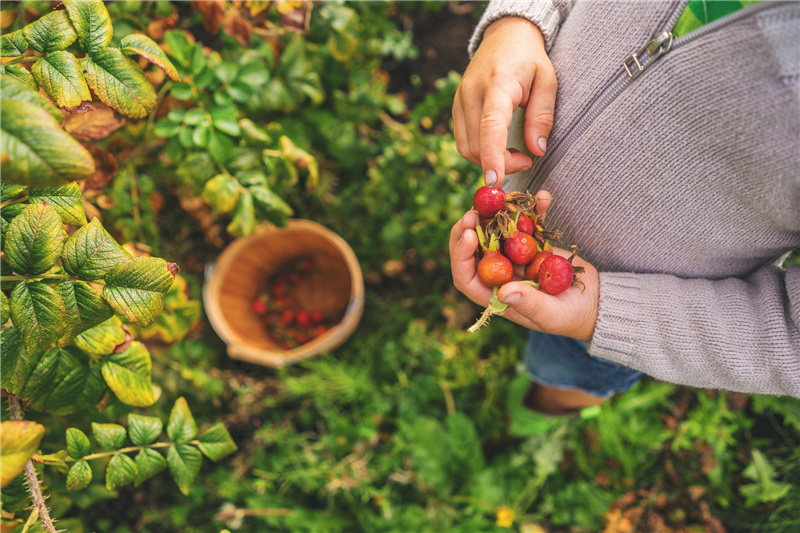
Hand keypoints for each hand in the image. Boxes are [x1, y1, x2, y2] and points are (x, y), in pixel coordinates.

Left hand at [449, 191, 598, 340]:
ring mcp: (515, 258)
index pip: (466, 277)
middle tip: (473, 211)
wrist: (594, 302)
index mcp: (495, 295)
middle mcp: (500, 275)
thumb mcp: (551, 313)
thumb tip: (503, 292)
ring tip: (498, 198)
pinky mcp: (532, 245)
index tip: (468, 235)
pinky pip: (526, 225)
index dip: (461, 256)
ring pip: (496, 233)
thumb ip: (529, 304)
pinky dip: (532, 211)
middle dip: (469, 230)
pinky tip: (541, 197)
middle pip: (474, 251)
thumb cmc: (570, 316)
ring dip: (495, 215)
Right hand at [453, 17, 557, 186]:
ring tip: (515, 155)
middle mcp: (472, 92)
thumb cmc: (530, 58)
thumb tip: (536, 150)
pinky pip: (463, 140)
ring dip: (489, 160)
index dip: (492, 155)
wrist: (505, 35)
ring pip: (466, 147)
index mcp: (498, 83)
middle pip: (476, 143)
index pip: (490, 125)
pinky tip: (499, 147)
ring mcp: (460, 100)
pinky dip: (480, 152)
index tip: (496, 180)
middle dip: (500, 163)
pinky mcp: (456, 107)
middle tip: (527, 161)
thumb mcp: (547, 81)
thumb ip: (542, 116)